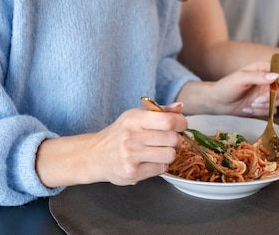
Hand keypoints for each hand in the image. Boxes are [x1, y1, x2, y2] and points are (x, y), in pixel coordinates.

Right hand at [36, 106, 186, 187]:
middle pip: (172, 139)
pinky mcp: (132, 173)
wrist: (96, 155)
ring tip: (162, 150)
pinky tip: (152, 160)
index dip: (181, 123)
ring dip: (170, 153)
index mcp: (134, 119)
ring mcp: (131, 156)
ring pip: (169, 155)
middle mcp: (132, 137)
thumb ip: (159, 111)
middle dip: (177, 139)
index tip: (181, 124)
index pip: (168, 121)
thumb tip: (180, 107)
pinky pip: (161, 169)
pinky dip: (161, 165)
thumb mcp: (136, 116)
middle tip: (172, 139)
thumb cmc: (120, 133)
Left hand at [178, 60, 278, 116]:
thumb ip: (257, 76)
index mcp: (263, 68)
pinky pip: (274, 111)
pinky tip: (248, 109)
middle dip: (273, 95)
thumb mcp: (240, 78)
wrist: (218, 102)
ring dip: (268, 104)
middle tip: (257, 99)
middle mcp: (269, 80)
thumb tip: (275, 76)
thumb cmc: (226, 86)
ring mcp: (268, 93)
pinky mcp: (266, 106)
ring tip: (251, 104)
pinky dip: (262, 112)